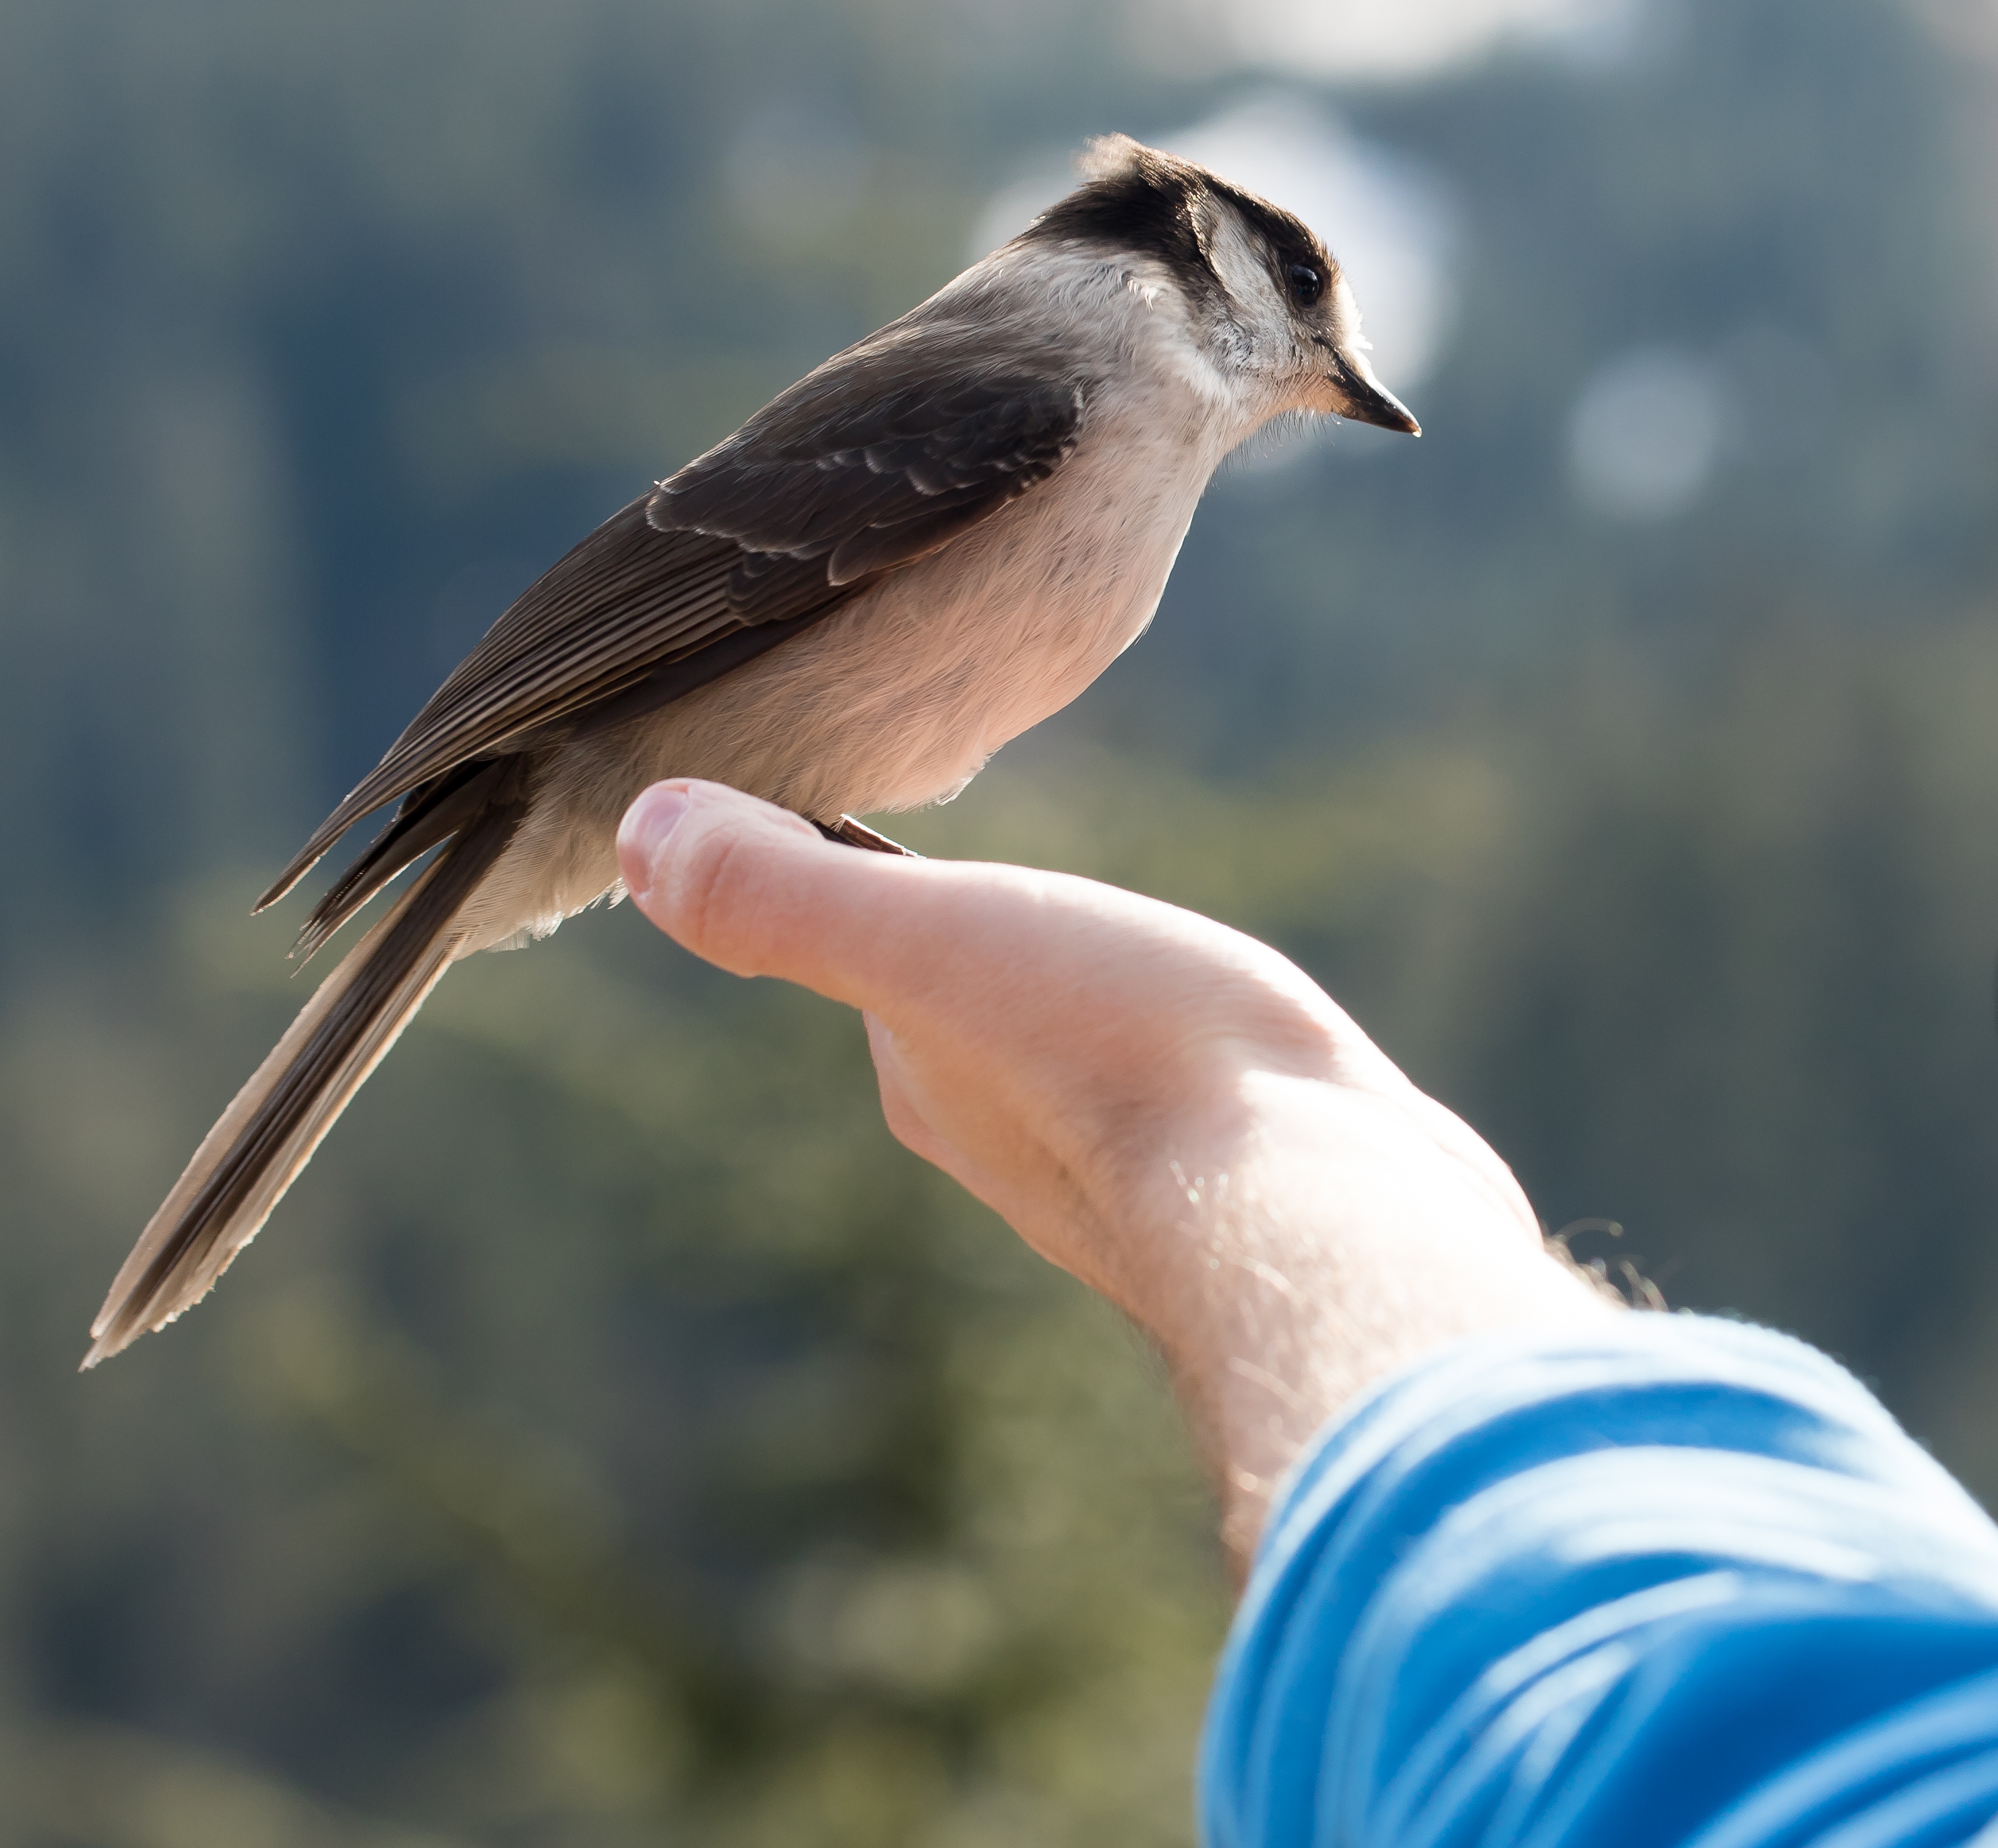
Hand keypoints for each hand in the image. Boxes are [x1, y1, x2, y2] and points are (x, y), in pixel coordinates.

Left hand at [613, 779, 1608, 1558]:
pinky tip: (1235, 1053)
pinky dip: (1182, 1065)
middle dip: (993, 952)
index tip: (931, 839)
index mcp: (922, 1077)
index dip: (893, 889)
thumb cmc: (1128, 1056)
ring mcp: (1114, 1178)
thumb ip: (786, 896)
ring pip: (1075, 1065)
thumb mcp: (937, 938)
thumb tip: (636, 832)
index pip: (878, 959)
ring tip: (1144, 961)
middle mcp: (998, 1142)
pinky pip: (1178, 1106)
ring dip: (1097, 1014)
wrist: (1318, 1208)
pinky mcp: (1223, 1195)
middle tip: (1038, 885)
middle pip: (970, 1018)